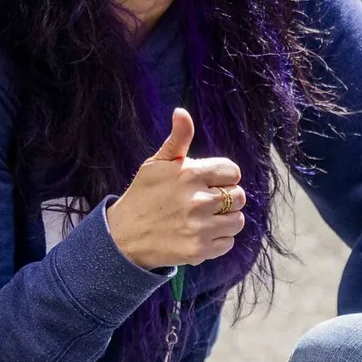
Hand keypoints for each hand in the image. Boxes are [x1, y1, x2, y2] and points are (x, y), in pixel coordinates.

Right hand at [105, 108, 247, 268]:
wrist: (122, 237)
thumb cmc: (143, 196)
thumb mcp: (156, 163)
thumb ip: (177, 139)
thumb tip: (182, 112)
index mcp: (190, 173)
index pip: (232, 172)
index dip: (223, 177)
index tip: (210, 183)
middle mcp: (198, 200)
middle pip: (239, 196)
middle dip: (226, 198)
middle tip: (206, 203)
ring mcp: (199, 227)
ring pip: (237, 220)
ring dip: (225, 220)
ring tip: (205, 220)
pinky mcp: (199, 250)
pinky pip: (228, 243)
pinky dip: (219, 240)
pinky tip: (201, 235)